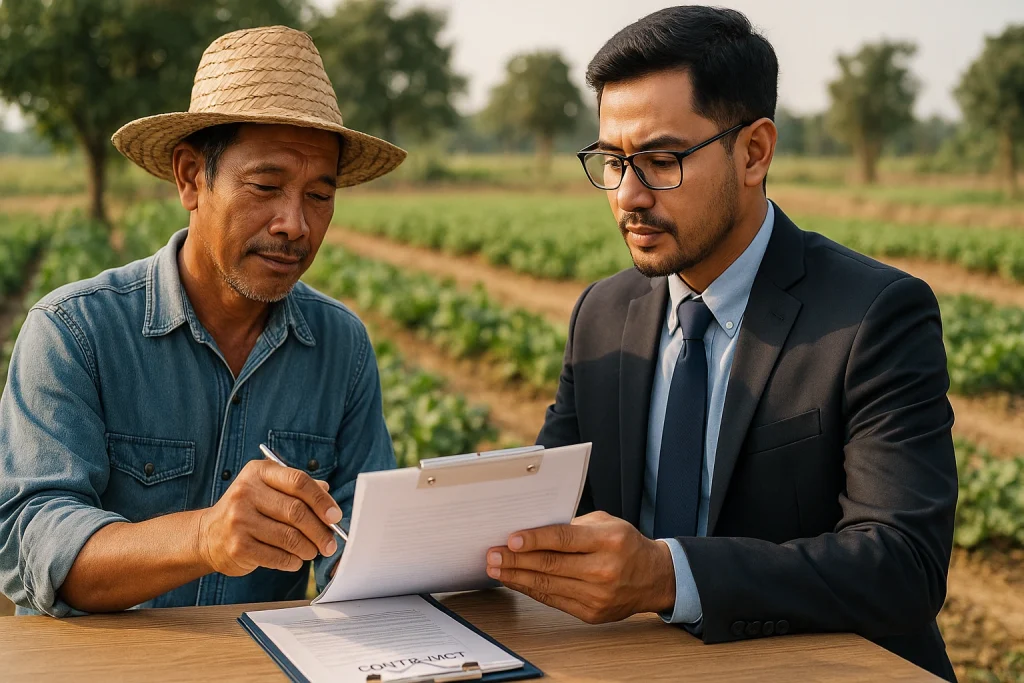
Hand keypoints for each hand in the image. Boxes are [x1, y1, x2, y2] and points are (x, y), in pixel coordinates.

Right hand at [196, 460, 341, 575]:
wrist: (207, 535)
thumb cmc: (248, 509)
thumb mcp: (268, 489)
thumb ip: (297, 488)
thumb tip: (328, 495)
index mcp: (258, 472)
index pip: (298, 481)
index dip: (321, 500)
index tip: (335, 516)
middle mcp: (246, 492)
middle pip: (296, 511)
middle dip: (319, 530)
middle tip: (330, 543)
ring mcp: (239, 520)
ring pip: (289, 537)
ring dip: (308, 548)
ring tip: (313, 552)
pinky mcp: (237, 546)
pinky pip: (276, 556)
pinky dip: (292, 561)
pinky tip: (295, 560)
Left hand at [485, 511, 675, 622]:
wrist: (654, 578)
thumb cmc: (627, 544)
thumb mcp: (606, 523)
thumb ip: (573, 526)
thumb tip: (533, 530)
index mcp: (609, 541)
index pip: (564, 539)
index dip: (535, 539)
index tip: (511, 538)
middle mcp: (604, 569)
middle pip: (551, 565)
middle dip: (516, 560)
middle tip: (493, 554)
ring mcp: (598, 595)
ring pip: (548, 585)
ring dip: (517, 577)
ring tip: (496, 569)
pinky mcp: (592, 613)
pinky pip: (554, 600)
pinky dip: (532, 590)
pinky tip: (516, 581)